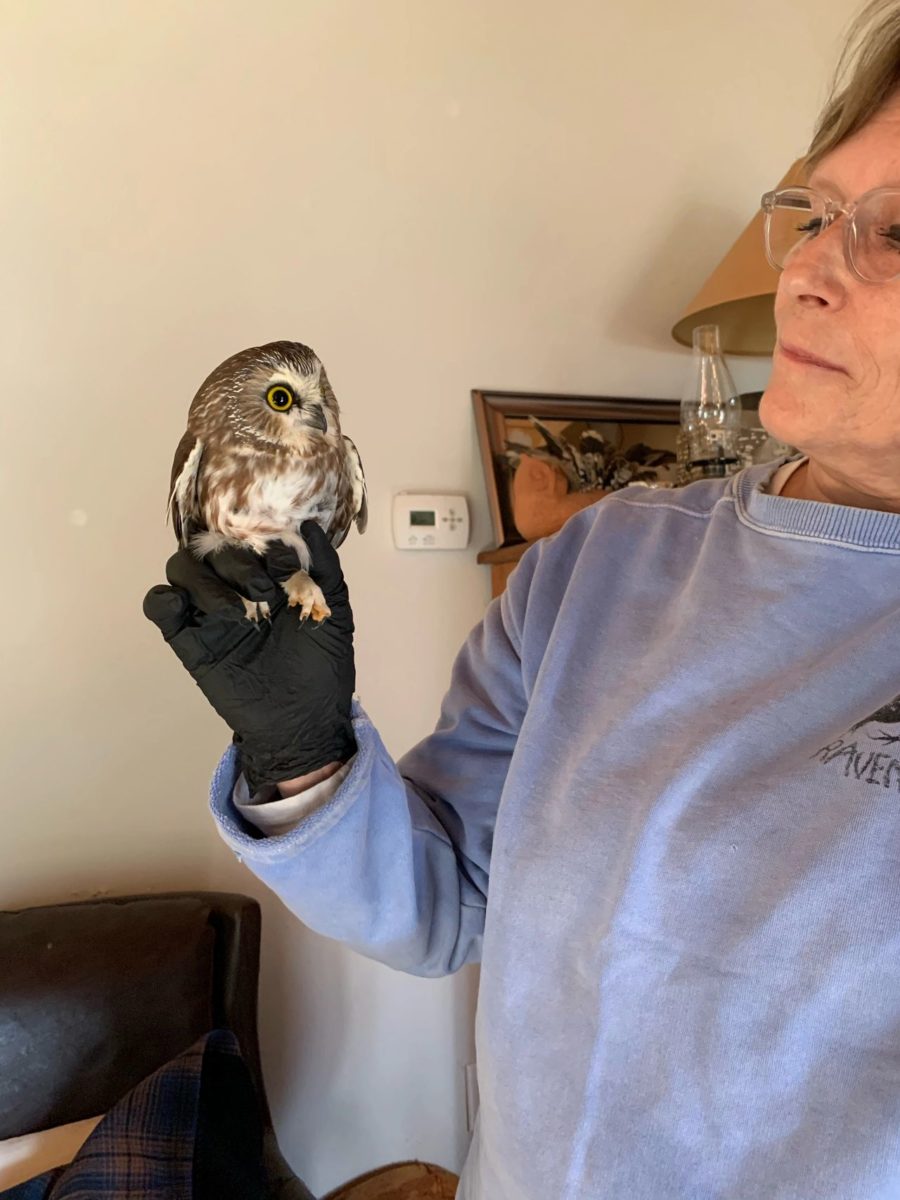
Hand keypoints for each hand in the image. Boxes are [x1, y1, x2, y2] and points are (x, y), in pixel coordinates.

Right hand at [142, 521, 355, 792]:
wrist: (302, 721)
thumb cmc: (324, 666)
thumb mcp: (335, 612)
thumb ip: (325, 567)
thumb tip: (311, 524)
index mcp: (269, 575)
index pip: (248, 537)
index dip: (260, 542)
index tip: (284, 565)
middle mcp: (235, 587)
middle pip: (212, 549)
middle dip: (234, 562)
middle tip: (262, 590)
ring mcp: (208, 613)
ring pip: (182, 569)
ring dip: (204, 581)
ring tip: (235, 612)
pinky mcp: (188, 640)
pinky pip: (160, 606)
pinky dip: (163, 599)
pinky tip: (185, 610)